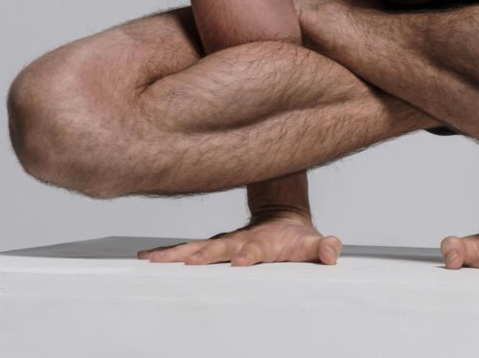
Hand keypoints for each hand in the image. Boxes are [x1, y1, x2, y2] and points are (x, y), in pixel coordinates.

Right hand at [136, 210, 342, 266]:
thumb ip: (324, 248)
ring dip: (174, 254)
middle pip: (216, 248)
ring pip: (195, 248)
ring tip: (151, 260)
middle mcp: (237, 241)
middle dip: (202, 255)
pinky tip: (146, 258)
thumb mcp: (314, 242)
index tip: (239, 261)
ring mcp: (222, 243)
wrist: (281, 215)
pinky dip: (167, 254)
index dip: (248, 255)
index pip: (253, 249)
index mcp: (262, 243)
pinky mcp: (212, 248)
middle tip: (186, 262)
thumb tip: (332, 252)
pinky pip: (187, 250)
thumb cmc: (297, 237)